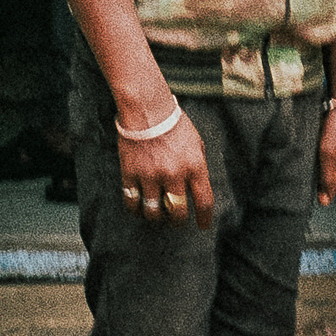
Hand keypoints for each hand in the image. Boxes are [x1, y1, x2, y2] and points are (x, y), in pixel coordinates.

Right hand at [117, 113, 212, 228]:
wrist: (147, 110)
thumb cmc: (174, 123)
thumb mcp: (196, 142)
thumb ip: (198, 165)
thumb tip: (198, 186)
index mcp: (195, 166)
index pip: (204, 201)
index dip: (204, 218)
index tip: (203, 225)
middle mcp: (174, 174)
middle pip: (178, 213)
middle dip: (178, 221)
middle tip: (176, 220)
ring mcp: (151, 176)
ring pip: (153, 212)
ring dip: (156, 216)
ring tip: (156, 213)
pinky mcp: (131, 174)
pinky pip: (132, 202)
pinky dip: (135, 208)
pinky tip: (138, 206)